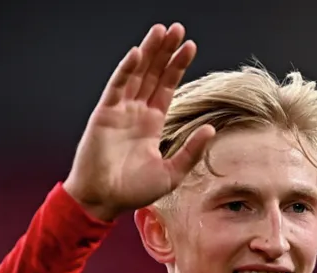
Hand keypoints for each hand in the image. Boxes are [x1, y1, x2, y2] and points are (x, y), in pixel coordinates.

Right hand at [63, 24, 215, 221]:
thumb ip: (191, 151)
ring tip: (161, 31)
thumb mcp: (172, 173)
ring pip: (137, 74)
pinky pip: (117, 86)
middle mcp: (136, 112)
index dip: (177, 66)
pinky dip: (126, 70)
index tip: (190, 46)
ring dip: (148, 52)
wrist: (104, 200)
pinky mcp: (105, 113)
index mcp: (152, 123)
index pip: (166, 86)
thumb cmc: (134, 191)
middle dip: (165, 51)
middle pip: (153, 73)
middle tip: (177, 29)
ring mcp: (120, 110)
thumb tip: (212, 129)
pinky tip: (138, 53)